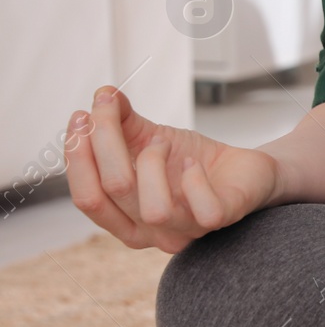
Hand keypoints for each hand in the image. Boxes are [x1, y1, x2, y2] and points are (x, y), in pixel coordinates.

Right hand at [64, 86, 280, 252]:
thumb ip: (121, 122)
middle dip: (105, 143)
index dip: (78, 155)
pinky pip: (203, 209)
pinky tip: (192, 163)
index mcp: (125, 219)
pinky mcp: (221, 219)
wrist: (244, 169)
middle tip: (110, 108)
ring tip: (163, 142)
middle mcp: (151, 233)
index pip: (87, 197)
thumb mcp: (149, 138)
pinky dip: (194, 179)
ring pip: (153, 208)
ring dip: (152, 161)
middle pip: (113, 192)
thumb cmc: (192, 161)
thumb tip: (103, 94)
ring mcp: (186, 230)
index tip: (81, 115)